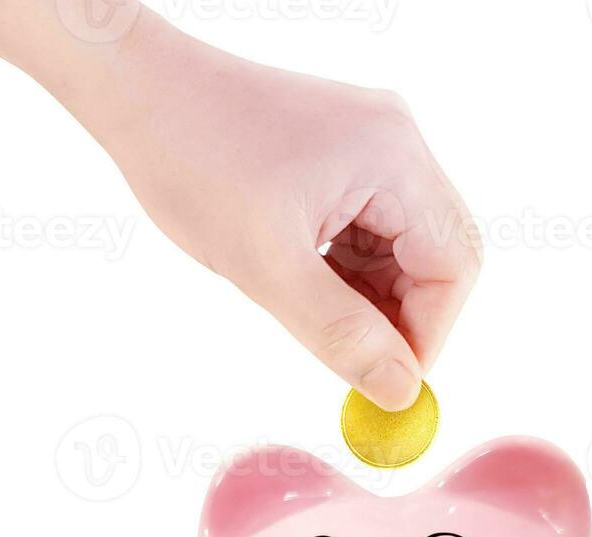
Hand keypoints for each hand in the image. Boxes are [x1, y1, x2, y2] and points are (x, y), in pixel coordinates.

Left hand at [80, 17, 481, 409]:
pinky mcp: (347, 149)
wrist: (139, 90)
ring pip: (406, 245)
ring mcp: (374, 141)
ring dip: (374, 294)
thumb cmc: (193, 163)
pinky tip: (306, 280)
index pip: (452, 266)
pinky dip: (352, 267)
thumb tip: (399, 391)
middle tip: (358, 361)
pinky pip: (375, 224)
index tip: (388, 382)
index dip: (428, 334)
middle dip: (404, 315)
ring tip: (313, 313)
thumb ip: (342, 334)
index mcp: (392, 159)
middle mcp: (397, 141)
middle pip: (440, 253)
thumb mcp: (267, 268)